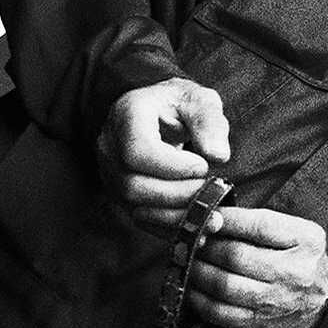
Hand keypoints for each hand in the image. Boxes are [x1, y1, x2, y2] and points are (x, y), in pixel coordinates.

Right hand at [99, 78, 231, 232]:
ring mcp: (110, 173)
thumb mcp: (200, 100)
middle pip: (133, 185)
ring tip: (213, 216)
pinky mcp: (120, 193)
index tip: (202, 167)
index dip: (171, 166)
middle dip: (177, 194)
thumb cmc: (181, 103)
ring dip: (176, 216)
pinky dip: (169, 227)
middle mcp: (109, 147)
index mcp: (127, 115)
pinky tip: (198, 228)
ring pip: (135, 206)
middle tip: (211, 192)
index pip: (137, 151)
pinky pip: (140, 218)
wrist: (160, 111)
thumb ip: (210, 123)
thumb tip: (218, 155)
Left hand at [188, 206, 327, 327]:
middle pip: (236, 256)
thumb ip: (265, 223)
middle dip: (206, 246)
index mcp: (306, 241)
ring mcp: (274, 299)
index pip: (260, 226)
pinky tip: (192, 288)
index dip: (229, 219)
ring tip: (188, 261)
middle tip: (191, 239)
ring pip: (223, 284)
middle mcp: (292, 271)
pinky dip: (198, 299)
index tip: (209, 215)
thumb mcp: (299, 232)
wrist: (321, 302)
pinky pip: (219, 312)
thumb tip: (218, 217)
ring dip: (198, 271)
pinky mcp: (257, 322)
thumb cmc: (302, 260)